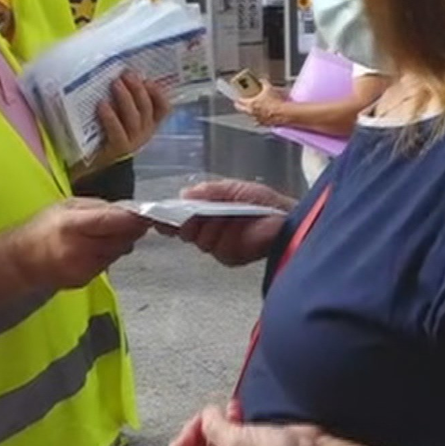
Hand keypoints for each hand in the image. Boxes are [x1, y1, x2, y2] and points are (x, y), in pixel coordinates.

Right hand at [12, 199, 149, 289]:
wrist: (21, 262)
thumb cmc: (43, 228)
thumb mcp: (67, 206)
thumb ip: (98, 208)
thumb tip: (127, 211)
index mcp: (72, 226)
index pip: (112, 221)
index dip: (133, 218)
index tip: (147, 213)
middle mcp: (79, 250)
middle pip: (121, 239)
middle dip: (132, 229)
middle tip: (135, 219)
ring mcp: (84, 269)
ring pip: (119, 252)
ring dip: (122, 240)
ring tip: (111, 230)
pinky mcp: (87, 281)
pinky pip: (109, 262)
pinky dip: (110, 253)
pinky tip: (99, 246)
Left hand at [92, 70, 170, 166]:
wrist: (96, 166)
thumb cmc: (107, 134)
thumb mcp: (121, 115)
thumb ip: (125, 100)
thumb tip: (120, 74)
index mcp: (149, 123)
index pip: (163, 108)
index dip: (158, 93)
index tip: (147, 79)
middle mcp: (145, 133)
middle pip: (146, 108)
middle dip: (138, 89)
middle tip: (127, 74)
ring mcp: (133, 142)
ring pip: (134, 118)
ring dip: (126, 98)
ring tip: (115, 83)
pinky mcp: (118, 149)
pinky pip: (117, 131)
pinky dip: (110, 116)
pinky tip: (102, 104)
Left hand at [168, 406, 322, 445]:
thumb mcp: (236, 444)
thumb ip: (211, 427)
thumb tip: (205, 417)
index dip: (181, 445)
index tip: (195, 427)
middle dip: (199, 430)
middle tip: (207, 417)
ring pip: (212, 441)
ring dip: (215, 422)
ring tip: (225, 412)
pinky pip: (231, 434)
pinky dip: (230, 420)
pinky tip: (236, 411)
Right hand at [172, 180, 294, 266]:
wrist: (287, 218)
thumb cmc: (263, 202)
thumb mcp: (234, 188)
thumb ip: (209, 191)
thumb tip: (183, 193)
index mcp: (206, 212)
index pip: (179, 217)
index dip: (167, 217)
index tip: (157, 217)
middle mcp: (208, 230)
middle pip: (185, 231)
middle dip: (190, 222)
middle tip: (198, 215)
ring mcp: (218, 246)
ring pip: (201, 240)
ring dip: (214, 228)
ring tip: (230, 218)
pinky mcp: (230, 257)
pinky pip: (219, 249)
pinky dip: (228, 238)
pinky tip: (238, 230)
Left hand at [235, 85, 286, 125]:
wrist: (283, 113)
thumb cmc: (275, 102)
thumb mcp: (269, 88)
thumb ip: (264, 83)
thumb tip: (261, 80)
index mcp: (250, 104)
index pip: (239, 102)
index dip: (237, 99)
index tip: (237, 97)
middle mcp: (251, 113)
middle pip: (241, 110)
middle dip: (240, 106)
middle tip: (240, 103)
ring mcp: (257, 119)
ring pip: (249, 116)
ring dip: (250, 112)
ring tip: (253, 108)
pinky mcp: (263, 124)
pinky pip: (258, 122)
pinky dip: (258, 119)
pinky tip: (261, 116)